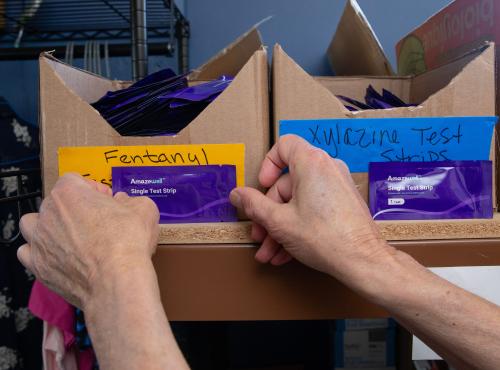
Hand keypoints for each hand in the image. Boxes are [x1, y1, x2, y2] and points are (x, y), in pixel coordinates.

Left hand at [18, 173, 159, 308]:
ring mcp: (39, 240)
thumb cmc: (128, 241)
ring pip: (32, 224)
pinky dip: (39, 252)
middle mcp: (48, 213)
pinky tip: (57, 256)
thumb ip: (131, 201)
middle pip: (55, 202)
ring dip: (47, 226)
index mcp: (69, 192)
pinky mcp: (38, 266)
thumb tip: (124, 204)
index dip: (94, 190)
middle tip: (97, 222)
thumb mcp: (144, 209)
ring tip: (68, 236)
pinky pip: (27, 253)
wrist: (116, 280)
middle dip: (74, 209)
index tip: (107, 202)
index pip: (75, 180)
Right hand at [230, 135, 392, 279]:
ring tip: (270, 253)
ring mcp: (337, 186)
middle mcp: (327, 168)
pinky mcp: (343, 203)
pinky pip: (313, 208)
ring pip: (298, 200)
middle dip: (269, 213)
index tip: (261, 187)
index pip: (284, 145)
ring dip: (280, 227)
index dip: (267, 165)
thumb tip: (236, 194)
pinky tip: (285, 253)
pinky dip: (298, 226)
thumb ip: (254, 205)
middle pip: (287, 183)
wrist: (363, 261)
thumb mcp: (279, 221)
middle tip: (260, 236)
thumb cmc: (325, 237)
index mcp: (311, 163)